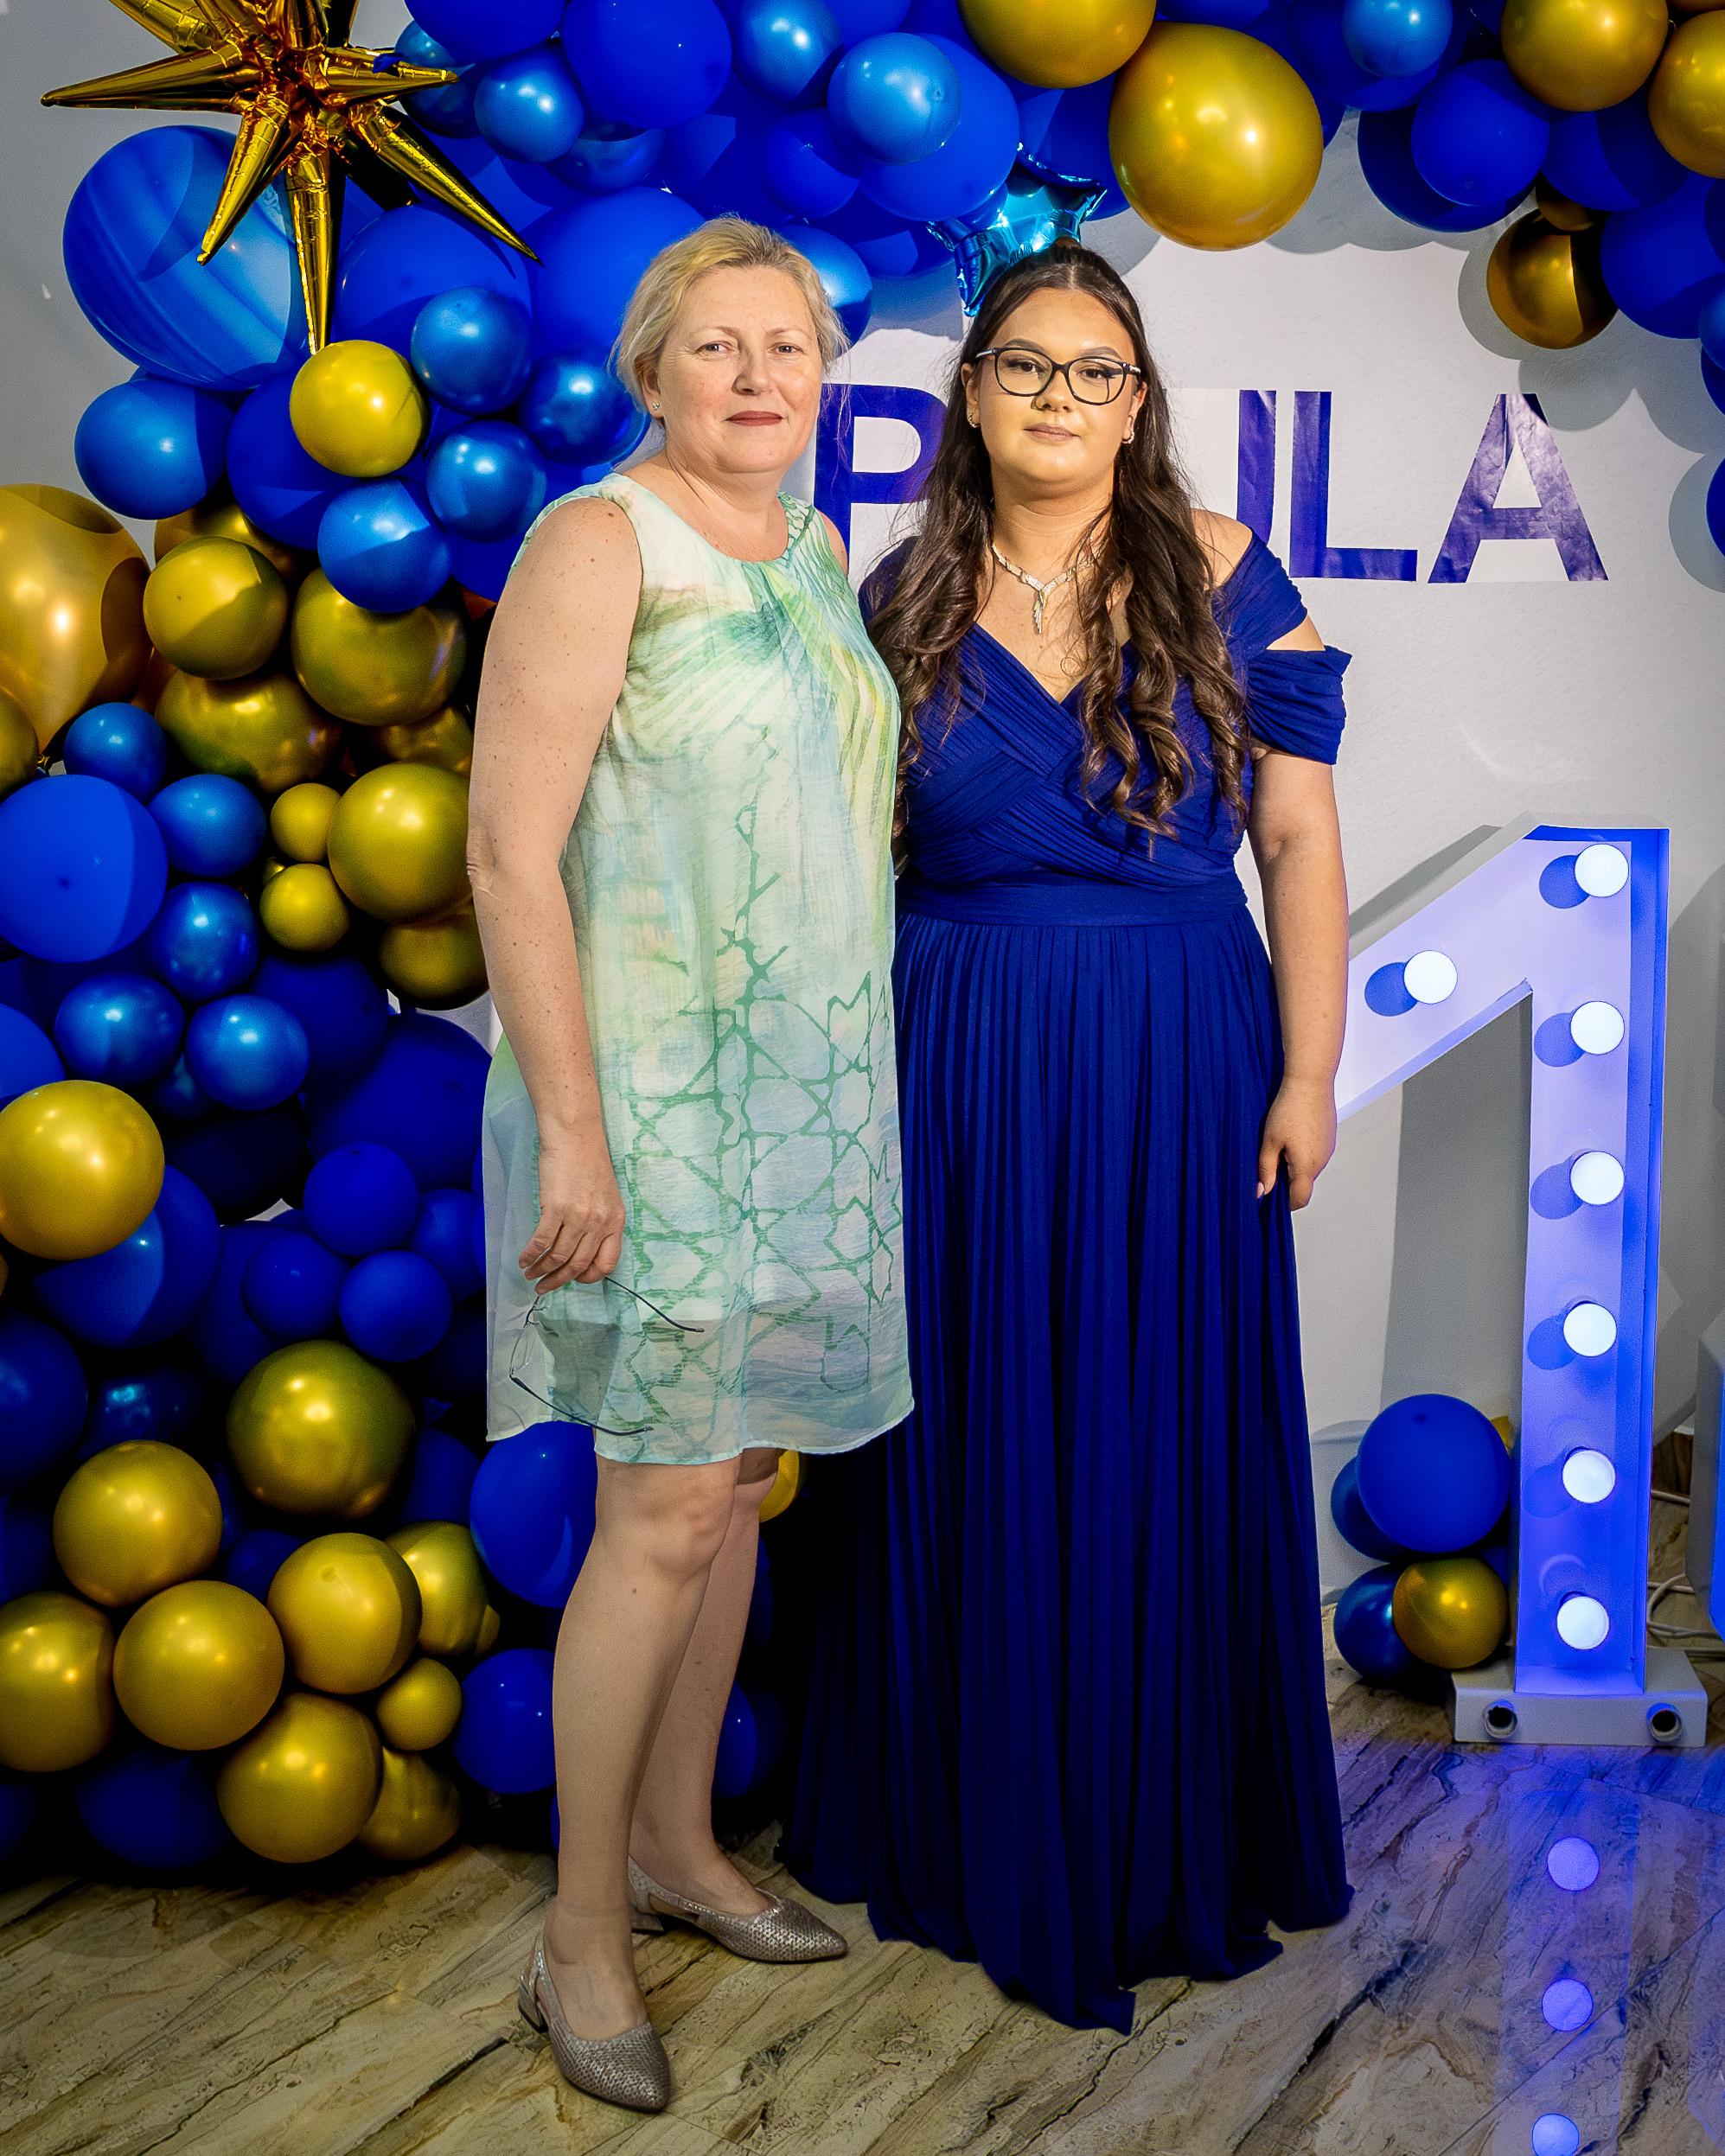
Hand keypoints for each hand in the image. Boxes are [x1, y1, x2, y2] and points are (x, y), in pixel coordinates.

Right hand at [521, 1131, 625, 1289]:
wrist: (575, 1136)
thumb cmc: (588, 1162)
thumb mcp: (606, 1196)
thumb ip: (600, 1222)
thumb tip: (583, 1246)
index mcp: (616, 1221)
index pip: (606, 1264)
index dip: (588, 1277)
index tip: (574, 1280)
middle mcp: (600, 1223)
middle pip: (578, 1265)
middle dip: (558, 1281)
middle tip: (543, 1287)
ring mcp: (579, 1217)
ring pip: (558, 1257)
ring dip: (541, 1270)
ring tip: (529, 1273)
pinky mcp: (556, 1208)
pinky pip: (542, 1241)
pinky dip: (530, 1254)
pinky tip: (523, 1259)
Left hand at [1257, 1076, 1336, 1209]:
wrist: (1310, 1081)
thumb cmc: (1289, 1108)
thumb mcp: (1269, 1141)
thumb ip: (1266, 1169)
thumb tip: (1262, 1191)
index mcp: (1307, 1166)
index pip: (1299, 1199)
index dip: (1284, 1203)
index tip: (1269, 1197)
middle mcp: (1322, 1161)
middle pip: (1304, 1183)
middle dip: (1285, 1181)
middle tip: (1267, 1165)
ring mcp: (1328, 1149)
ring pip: (1309, 1168)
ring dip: (1293, 1165)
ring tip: (1278, 1145)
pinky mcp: (1329, 1137)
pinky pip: (1315, 1154)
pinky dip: (1302, 1152)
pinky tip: (1291, 1135)